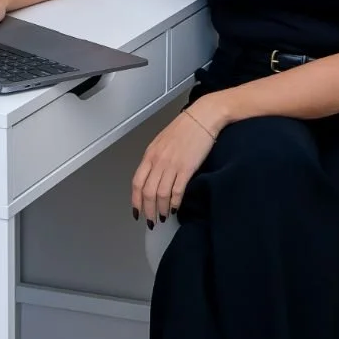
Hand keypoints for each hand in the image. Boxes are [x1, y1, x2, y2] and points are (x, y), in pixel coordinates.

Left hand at [131, 103, 218, 224]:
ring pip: (161, 194)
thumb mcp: (162, 142)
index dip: (136, 200)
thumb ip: (155, 159)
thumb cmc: (185, 128)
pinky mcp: (187, 168)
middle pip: (147, 192)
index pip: (137, 183)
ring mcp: (172, 165)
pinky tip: (175, 208)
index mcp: (150, 154)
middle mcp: (158, 161)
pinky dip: (175, 203)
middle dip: (148, 210)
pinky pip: (177, 190)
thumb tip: (152, 178)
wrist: (203, 117)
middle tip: (151, 220)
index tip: (138, 211)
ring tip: (163, 217)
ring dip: (161, 209)